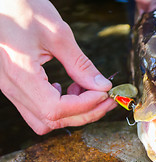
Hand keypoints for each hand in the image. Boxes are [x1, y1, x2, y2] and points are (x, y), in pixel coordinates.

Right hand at [0, 0, 116, 134]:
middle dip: (86, 112)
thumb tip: (102, 86)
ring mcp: (11, 89)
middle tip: (108, 99)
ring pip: (45, 120)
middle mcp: (13, 88)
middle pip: (53, 119)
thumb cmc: (22, 9)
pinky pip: (38, 110)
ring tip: (88, 91)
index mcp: (21, 75)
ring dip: (73, 112)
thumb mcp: (57, 34)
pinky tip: (70, 89)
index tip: (104, 93)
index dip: (85, 105)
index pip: (56, 109)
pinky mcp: (15, 86)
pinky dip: (59, 107)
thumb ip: (81, 64)